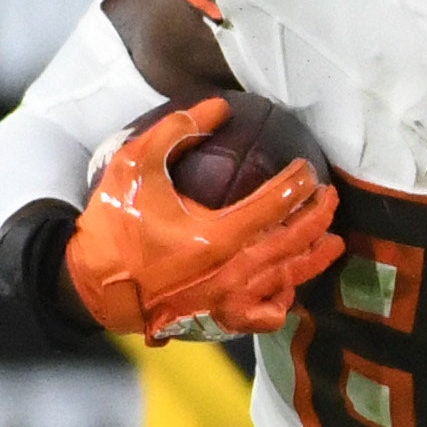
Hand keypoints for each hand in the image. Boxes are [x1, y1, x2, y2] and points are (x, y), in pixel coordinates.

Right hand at [68, 98, 340, 340]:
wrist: (93, 286)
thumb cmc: (114, 226)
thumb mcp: (135, 166)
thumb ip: (177, 131)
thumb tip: (220, 106)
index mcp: (218, 235)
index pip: (278, 203)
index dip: (299, 182)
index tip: (307, 168)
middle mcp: (234, 271)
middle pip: (296, 240)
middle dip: (319, 215)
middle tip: (329, 196)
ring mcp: (232, 301)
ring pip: (290, 277)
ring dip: (316, 256)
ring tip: (333, 239)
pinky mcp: (223, 320)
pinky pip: (268, 315)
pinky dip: (284, 299)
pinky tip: (290, 284)